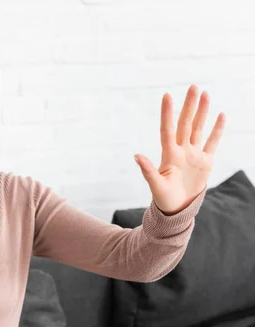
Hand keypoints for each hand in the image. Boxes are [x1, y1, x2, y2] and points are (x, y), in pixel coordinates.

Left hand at [134, 84, 225, 214]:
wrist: (177, 209)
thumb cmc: (163, 199)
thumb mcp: (156, 186)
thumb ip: (148, 171)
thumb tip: (136, 156)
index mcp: (169, 155)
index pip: (168, 129)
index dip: (167, 113)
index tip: (167, 95)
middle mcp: (181, 151)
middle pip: (186, 124)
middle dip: (189, 105)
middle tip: (193, 86)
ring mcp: (194, 155)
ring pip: (198, 128)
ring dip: (202, 112)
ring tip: (205, 94)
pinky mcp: (205, 162)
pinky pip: (212, 142)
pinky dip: (216, 130)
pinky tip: (220, 115)